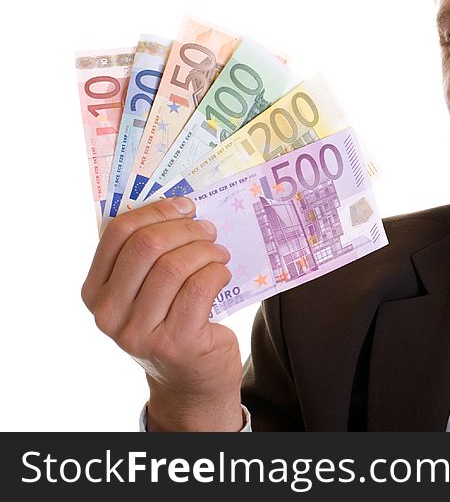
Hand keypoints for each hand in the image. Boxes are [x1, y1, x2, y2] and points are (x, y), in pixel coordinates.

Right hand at [82, 196, 243, 430]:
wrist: (191, 377)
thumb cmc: (171, 319)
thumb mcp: (145, 290)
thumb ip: (147, 255)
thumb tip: (177, 204)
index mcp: (94, 291)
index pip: (118, 233)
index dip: (156, 211)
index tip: (185, 206)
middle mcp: (109, 314)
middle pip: (147, 246)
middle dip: (185, 229)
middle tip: (208, 229)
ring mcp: (139, 332)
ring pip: (175, 266)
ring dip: (206, 251)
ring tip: (218, 253)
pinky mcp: (175, 343)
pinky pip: (199, 288)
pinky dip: (217, 272)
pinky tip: (222, 274)